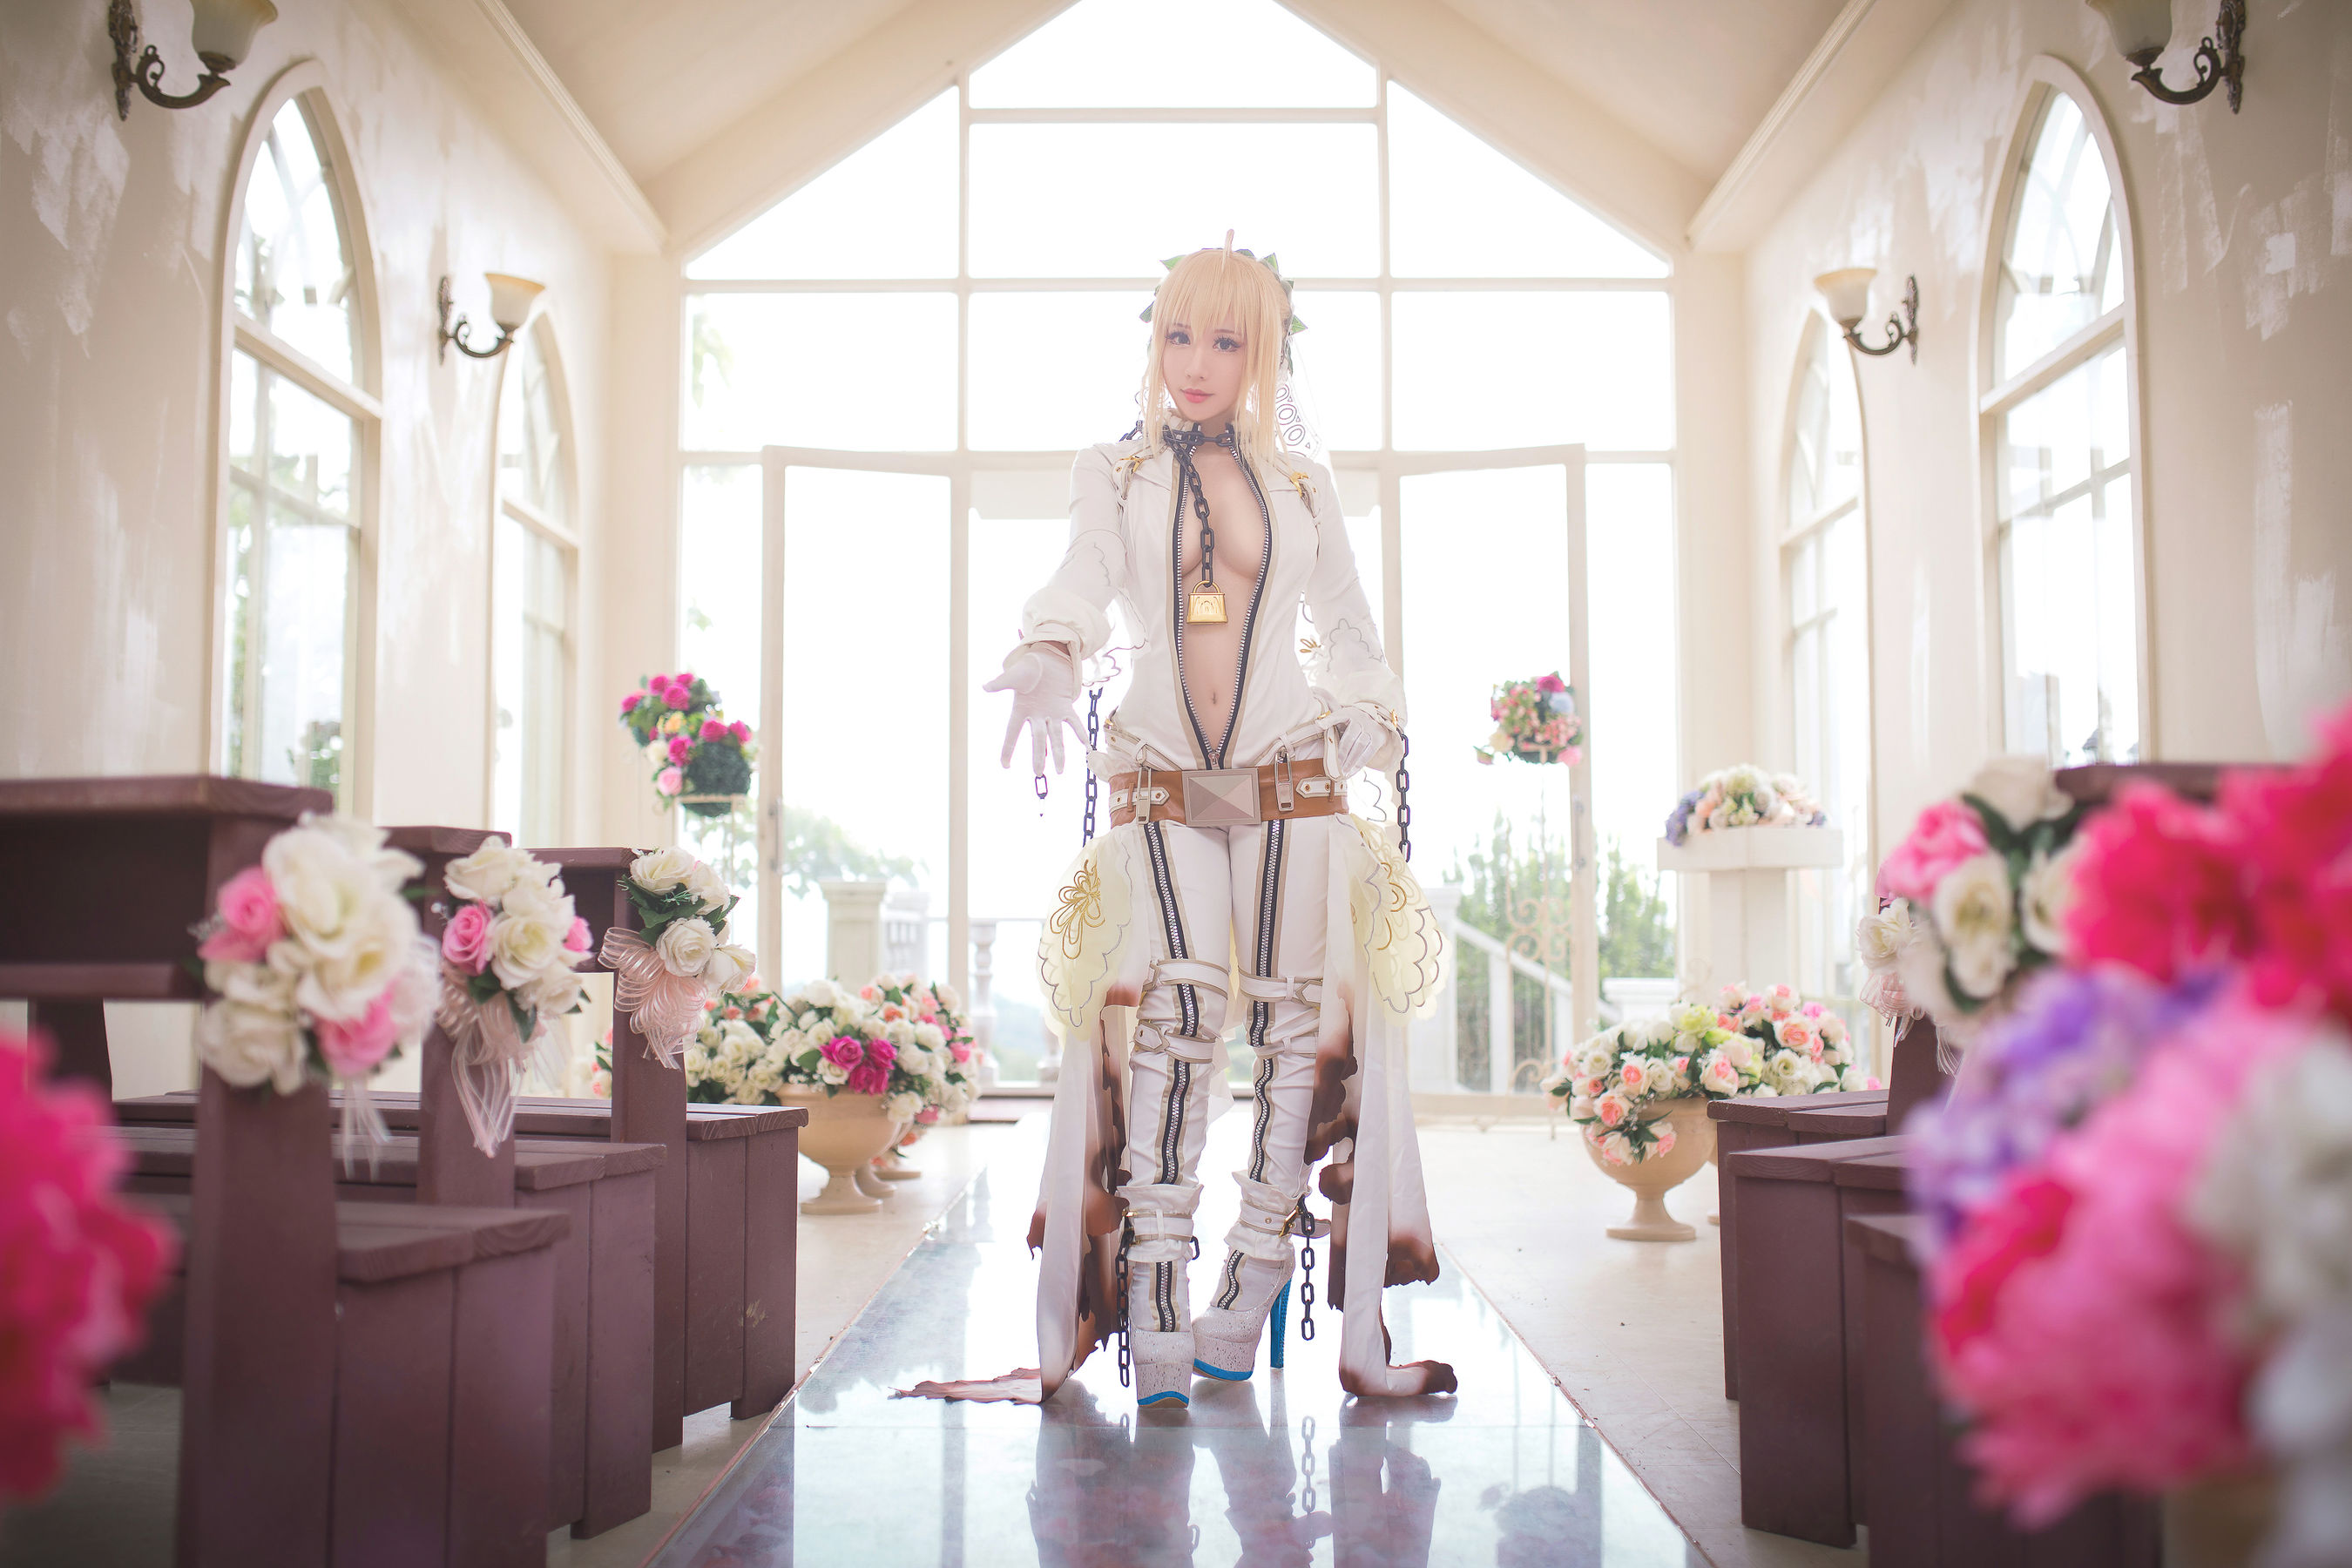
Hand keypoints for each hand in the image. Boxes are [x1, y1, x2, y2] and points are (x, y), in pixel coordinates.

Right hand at [982, 645, 1085, 775]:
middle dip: (1038, 755)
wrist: (1046, 658)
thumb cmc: (1027, 667)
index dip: (1008, 748)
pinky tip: (1086, 745)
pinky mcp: (1065, 707)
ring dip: (1059, 752)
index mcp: (1021, 710)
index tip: (1005, 765)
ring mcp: (1052, 713)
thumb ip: (1001, 683)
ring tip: (1060, 770)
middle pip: (1037, 739)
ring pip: (1056, 736)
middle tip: (1039, 773)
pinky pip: (1074, 722)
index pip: (1013, 732)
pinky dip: (1080, 732)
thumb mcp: (1013, 675)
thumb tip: (985, 687)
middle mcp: (1037, 716)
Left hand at [1326, 701, 1396, 777]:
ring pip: (1359, 747)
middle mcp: (1362, 719)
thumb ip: (1332, 722)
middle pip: (1349, 738)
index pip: (1339, 716)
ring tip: (1342, 773)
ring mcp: (1372, 728)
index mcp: (1350, 713)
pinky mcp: (1379, 738)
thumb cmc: (1354, 725)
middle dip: (1341, 753)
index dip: (1329, 720)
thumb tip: (1318, 725)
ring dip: (1350, 762)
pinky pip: (1368, 753)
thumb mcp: (1344, 720)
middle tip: (1334, 767)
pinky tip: (1351, 772)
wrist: (1377, 724)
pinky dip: (1359, 764)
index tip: (1320, 725)